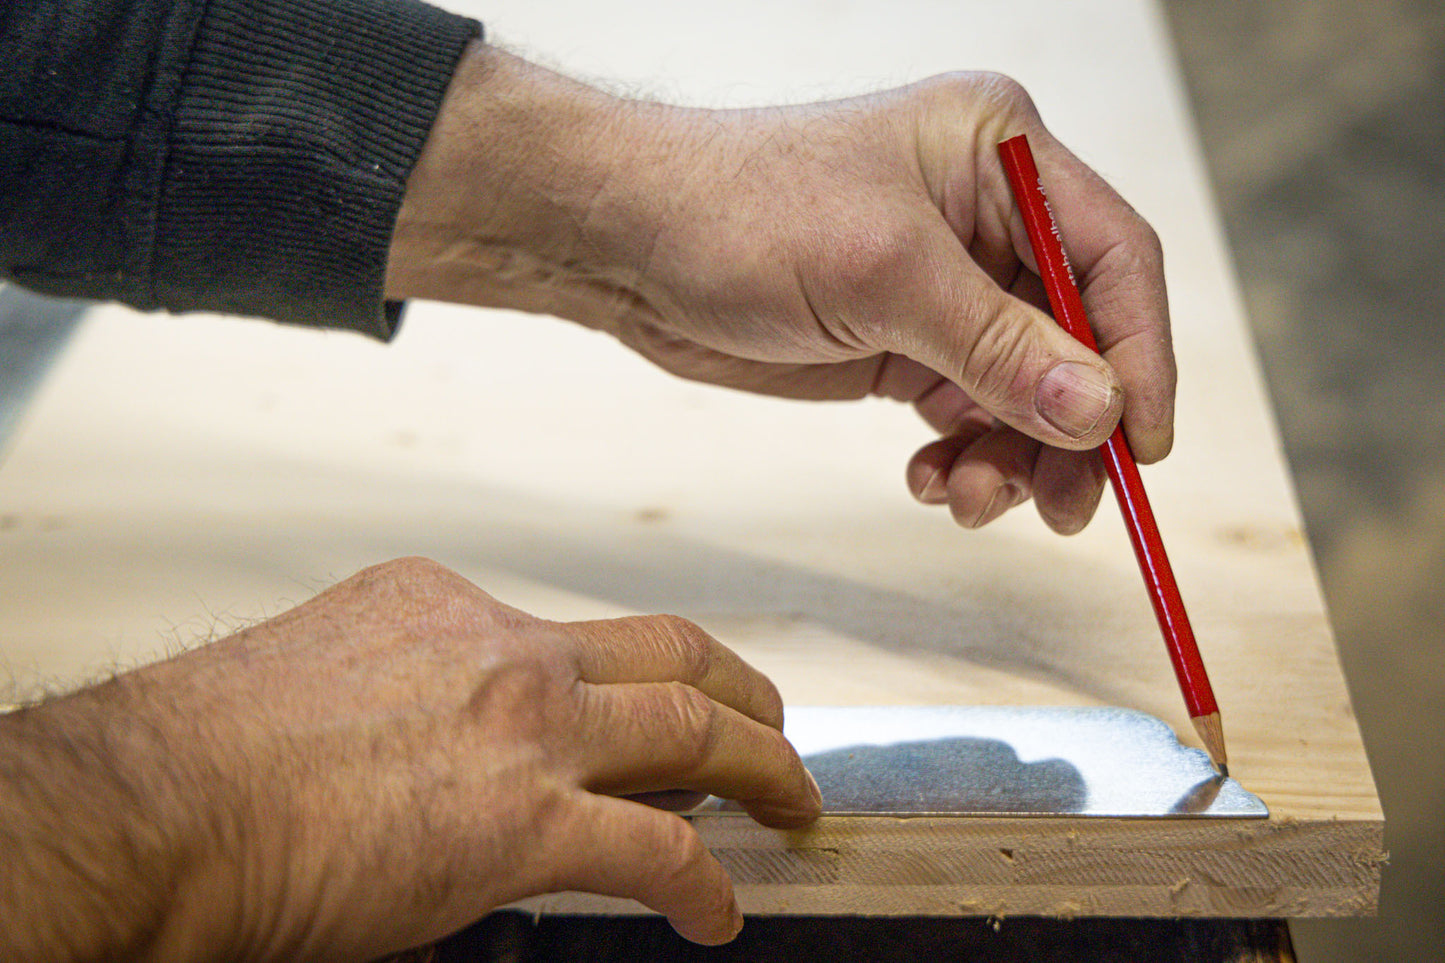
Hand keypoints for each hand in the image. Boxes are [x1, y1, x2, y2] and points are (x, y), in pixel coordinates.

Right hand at [0, 558, 819, 960]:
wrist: (159, 805)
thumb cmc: (205, 755)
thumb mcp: (321, 678)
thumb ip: (403, 695)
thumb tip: (438, 754)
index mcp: (444, 608)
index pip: (574, 633)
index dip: (629, 675)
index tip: (649, 706)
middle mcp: (502, 649)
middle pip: (667, 651)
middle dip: (738, 687)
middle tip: (772, 721)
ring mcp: (526, 728)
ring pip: (693, 727)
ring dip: (762, 764)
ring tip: (792, 798)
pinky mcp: (526, 821)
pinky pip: (658, 852)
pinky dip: (703, 884)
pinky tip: (717, 913)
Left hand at [386, 45, 1173, 534]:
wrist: (629, 247)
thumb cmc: (739, 213)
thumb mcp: (882, 275)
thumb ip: (997, 347)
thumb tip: (1100, 411)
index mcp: (999, 154)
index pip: (1113, 258)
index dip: (1139, 356)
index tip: (1139, 446)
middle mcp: (987, 217)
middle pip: (1078, 339)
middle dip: (1069, 430)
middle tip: (1060, 510)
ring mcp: (947, 286)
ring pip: (1026, 392)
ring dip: (1011, 459)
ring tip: (967, 498)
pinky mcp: (906, 343)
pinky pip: (970, 414)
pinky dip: (962, 458)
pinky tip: (928, 478)